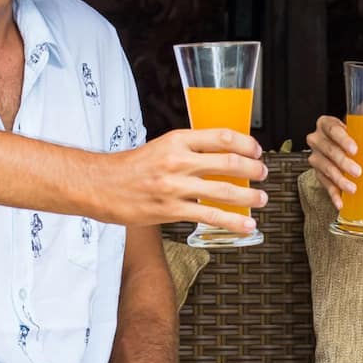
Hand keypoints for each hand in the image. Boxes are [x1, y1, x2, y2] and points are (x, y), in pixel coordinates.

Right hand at [106, 129, 267, 229]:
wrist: (99, 185)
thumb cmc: (129, 167)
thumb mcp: (161, 147)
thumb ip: (188, 150)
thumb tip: (220, 156)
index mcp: (177, 140)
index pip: (222, 137)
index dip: (246, 144)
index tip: (257, 151)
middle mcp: (178, 161)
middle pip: (228, 162)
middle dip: (253, 170)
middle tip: (263, 174)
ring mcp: (175, 186)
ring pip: (223, 191)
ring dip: (249, 197)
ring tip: (261, 199)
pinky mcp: (170, 210)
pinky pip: (209, 216)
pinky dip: (232, 222)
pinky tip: (246, 225)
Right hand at [305, 115, 362, 210]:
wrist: (346, 145)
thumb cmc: (356, 139)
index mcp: (328, 124)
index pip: (333, 129)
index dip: (343, 139)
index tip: (355, 150)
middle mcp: (318, 139)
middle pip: (329, 149)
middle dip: (343, 162)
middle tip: (358, 172)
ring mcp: (316, 156)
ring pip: (325, 168)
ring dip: (339, 179)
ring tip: (352, 188)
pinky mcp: (318, 173)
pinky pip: (324, 184)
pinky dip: (333, 194)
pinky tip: (340, 202)